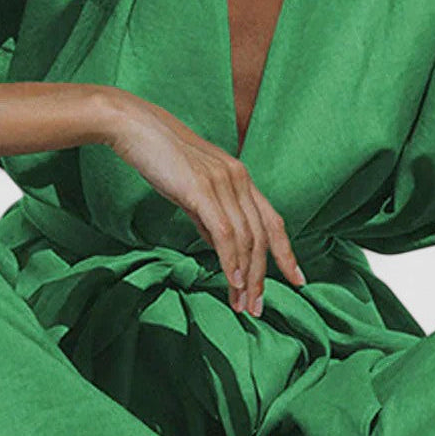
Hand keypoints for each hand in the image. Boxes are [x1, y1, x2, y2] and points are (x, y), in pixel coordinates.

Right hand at [99, 88, 305, 314]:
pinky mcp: (202, 190)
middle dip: (263, 277)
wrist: (135, 127)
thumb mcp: (192, 188)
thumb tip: (219, 246)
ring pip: (245, 240)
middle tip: (258, 308)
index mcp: (241, 178)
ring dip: (246, 278)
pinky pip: (224, 234)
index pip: (272, 221)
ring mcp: (223, 183)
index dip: (287, 253)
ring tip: (242, 305)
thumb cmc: (159, 157)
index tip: (298, 280)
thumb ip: (209, 215)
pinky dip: (231, 262)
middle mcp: (239, 179)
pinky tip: (232, 282)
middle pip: (261, 237)